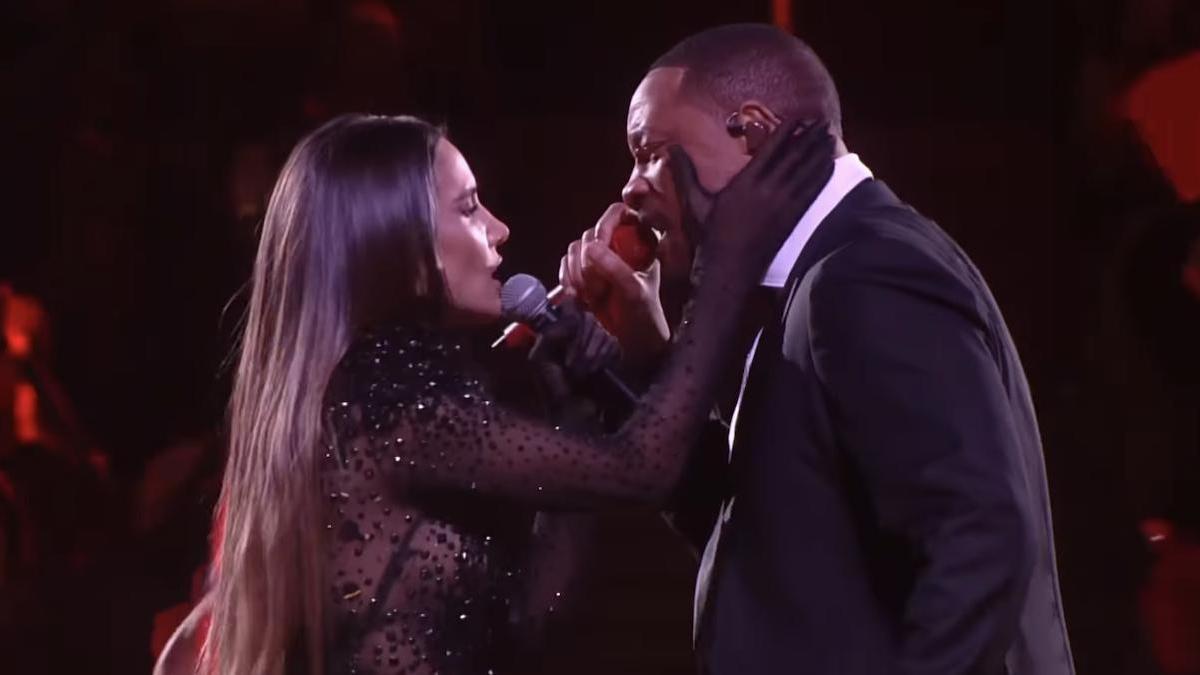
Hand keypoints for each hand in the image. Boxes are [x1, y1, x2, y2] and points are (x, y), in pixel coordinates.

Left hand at [528, 298, 621, 381]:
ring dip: (590, 355)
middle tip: (571, 365)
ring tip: (581, 374)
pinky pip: (613, 344)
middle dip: (579, 343)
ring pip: (601, 332)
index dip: (570, 314)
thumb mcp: (540, 357)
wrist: (572, 412)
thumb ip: (551, 331)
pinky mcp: (614, 353)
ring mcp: (599, 340)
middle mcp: (580, 331)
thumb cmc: (552, 387)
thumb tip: (570, 307)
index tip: (567, 327)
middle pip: (587, 318)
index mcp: (560, 329)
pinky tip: (596, 371)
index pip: (570, 306)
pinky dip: (604, 358)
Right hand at [559, 204, 669, 367]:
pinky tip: (579, 299)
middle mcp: (618, 244)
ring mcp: (600, 259)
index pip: (618, 212)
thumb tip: (591, 246)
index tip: (597, 247)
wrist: (634, 343)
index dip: (604, 225)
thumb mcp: (634, 291)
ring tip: (590, 298)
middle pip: (590, 234)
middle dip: (588, 263)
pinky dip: (568, 281)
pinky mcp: (584, 274)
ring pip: (575, 250)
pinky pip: (566, 266)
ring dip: (577, 274)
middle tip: (596, 289)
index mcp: (640, 241)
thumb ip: (615, 267)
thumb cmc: (644, 316)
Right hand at [667, 120, 835, 284]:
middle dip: (810, 138)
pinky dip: (822, 177)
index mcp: (745, 182)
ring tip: (830, 137)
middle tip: (823, 122)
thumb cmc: (709, 237)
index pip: (771, 148)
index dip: (787, 131)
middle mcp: (767, 190)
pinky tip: (830, 166)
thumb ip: (685, 172)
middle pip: (794, 156)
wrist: (727, 270)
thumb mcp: (694, 202)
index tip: (800, 118)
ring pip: (806, 172)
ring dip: (819, 153)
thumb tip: (670, 147)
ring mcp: (782, 205)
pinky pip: (811, 193)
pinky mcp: (791, 220)